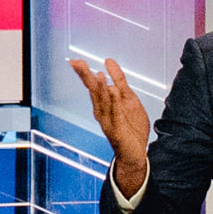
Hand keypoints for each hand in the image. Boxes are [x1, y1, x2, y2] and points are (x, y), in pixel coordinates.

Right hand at [69, 56, 151, 196]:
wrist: (136, 151)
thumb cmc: (130, 126)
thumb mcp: (128, 97)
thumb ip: (119, 80)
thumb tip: (108, 61)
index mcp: (103, 103)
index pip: (92, 85)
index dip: (84, 73)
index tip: (76, 61)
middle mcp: (101, 111)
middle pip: (92, 91)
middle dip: (86, 77)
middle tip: (77, 64)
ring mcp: (108, 121)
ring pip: (102, 101)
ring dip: (99, 88)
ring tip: (97, 74)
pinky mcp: (117, 129)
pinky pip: (115, 113)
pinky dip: (114, 102)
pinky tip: (112, 91)